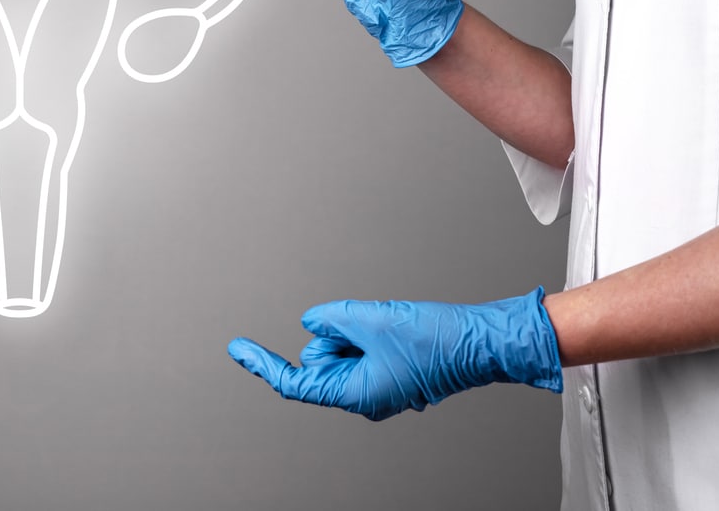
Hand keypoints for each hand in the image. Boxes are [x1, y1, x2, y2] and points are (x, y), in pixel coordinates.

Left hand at [227, 288, 562, 420]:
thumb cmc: (436, 339)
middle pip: (321, 358)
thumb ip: (330, 319)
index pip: (296, 381)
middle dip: (335, 335)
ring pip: (342, 348)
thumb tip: (310, 321)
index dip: (263, 363)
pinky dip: (369, 333)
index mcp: (356, 396)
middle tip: (369, 325)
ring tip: (388, 327)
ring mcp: (378, 386)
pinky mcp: (390, 372)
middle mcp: (364, 398)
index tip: (237, 349)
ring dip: (356, 330)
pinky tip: (394, 330)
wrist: (481, 341)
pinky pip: (363, 346)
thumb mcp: (370, 319)